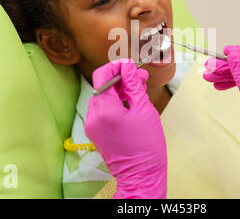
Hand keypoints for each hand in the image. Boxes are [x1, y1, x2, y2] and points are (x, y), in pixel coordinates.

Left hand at [85, 58, 166, 198]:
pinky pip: (103, 109)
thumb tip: (128, 67)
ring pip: (103, 97)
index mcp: (105, 110)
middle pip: (103, 86)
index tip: (130, 66)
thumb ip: (134, 85)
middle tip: (141, 78)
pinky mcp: (95, 131)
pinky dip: (115, 103)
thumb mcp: (143, 109)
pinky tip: (131, 104)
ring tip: (139, 92)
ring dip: (119, 91)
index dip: (116, 67)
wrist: (141, 174)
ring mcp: (92, 125)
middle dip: (121, 79)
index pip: (102, 76)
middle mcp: (93, 116)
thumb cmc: (146, 145)